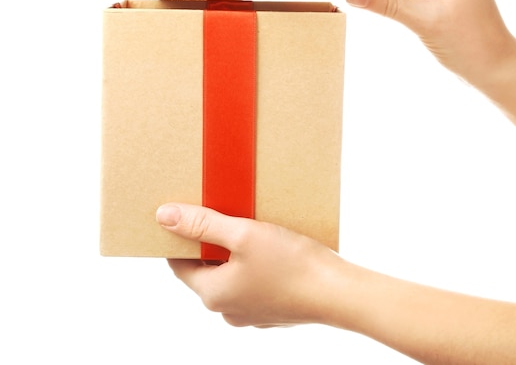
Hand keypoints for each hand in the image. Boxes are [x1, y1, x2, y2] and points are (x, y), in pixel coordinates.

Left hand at [156, 203, 344, 326]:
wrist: (338, 293)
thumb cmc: (291, 264)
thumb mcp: (243, 234)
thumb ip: (203, 225)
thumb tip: (164, 216)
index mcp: (213, 294)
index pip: (179, 265)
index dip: (179, 239)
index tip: (184, 216)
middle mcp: (227, 309)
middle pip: (206, 270)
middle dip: (210, 243)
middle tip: (219, 214)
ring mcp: (252, 313)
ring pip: (232, 276)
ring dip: (234, 253)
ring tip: (248, 226)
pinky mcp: (273, 310)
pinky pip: (254, 283)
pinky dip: (255, 264)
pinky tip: (271, 246)